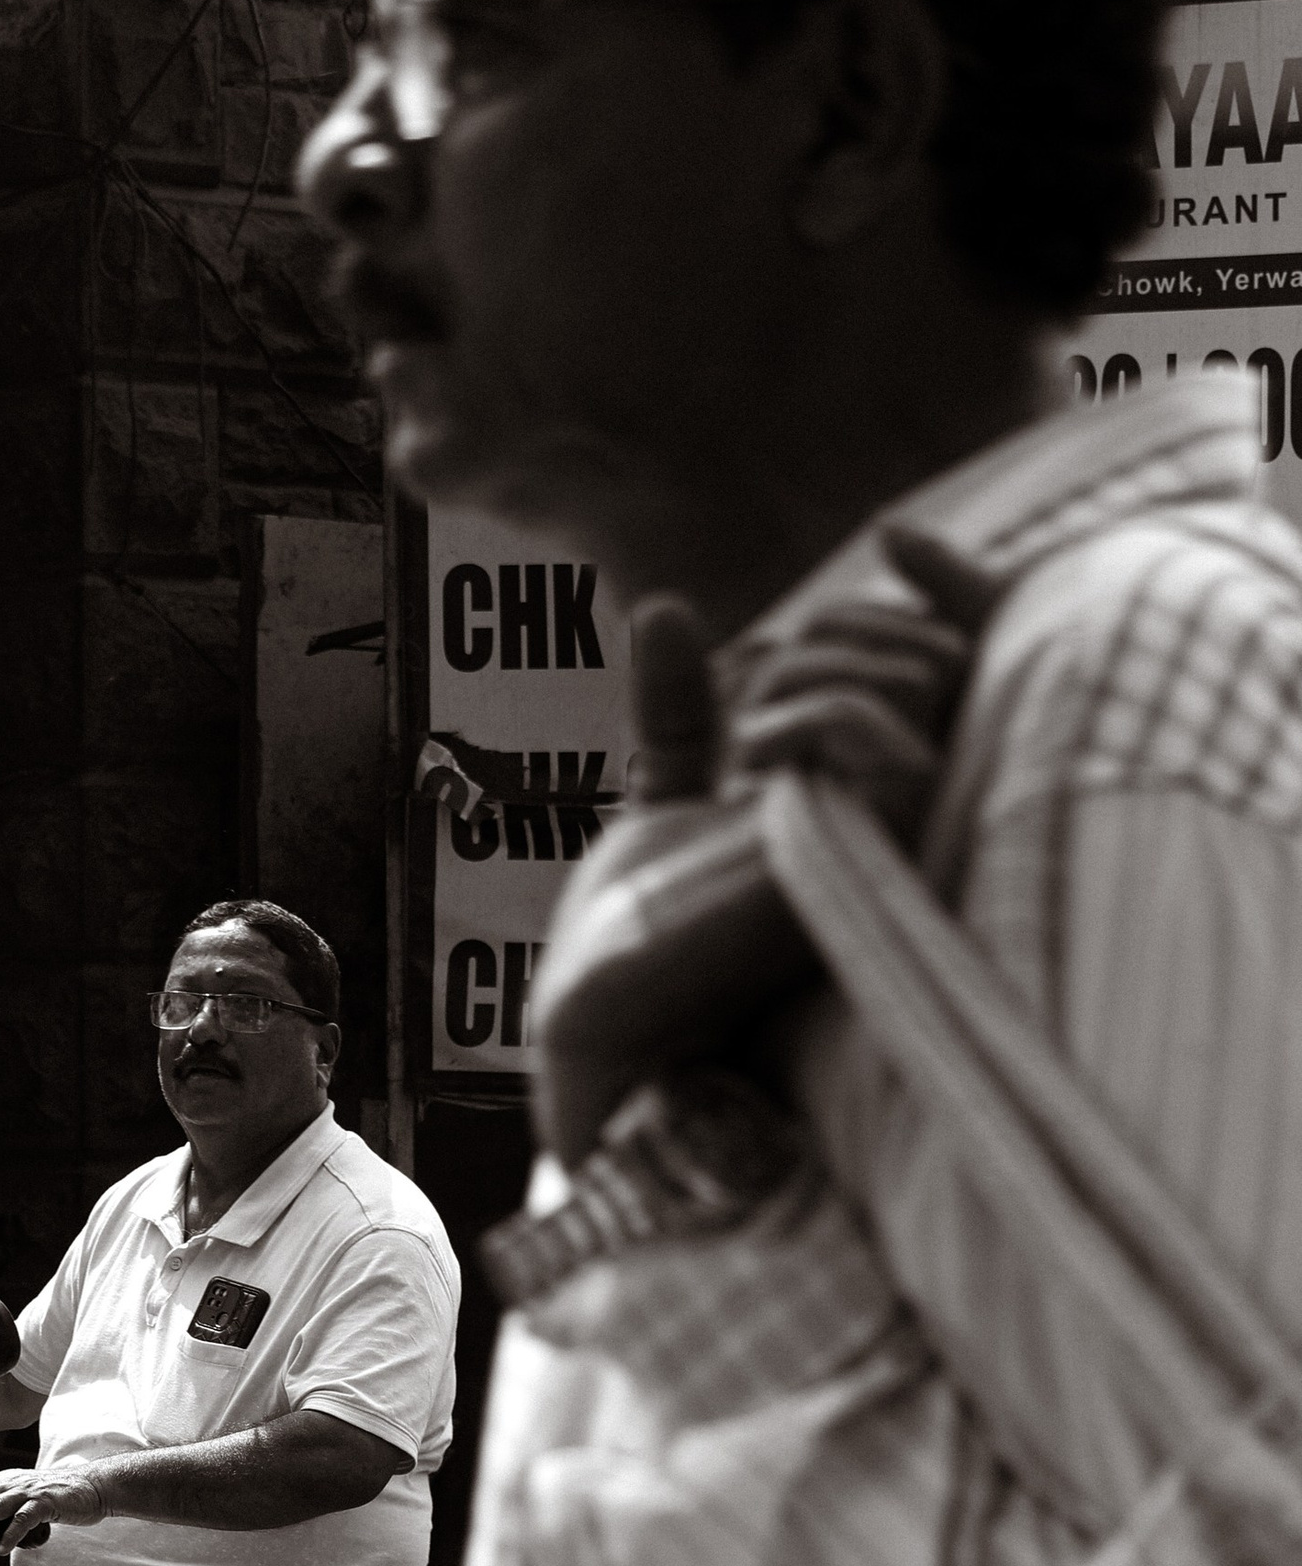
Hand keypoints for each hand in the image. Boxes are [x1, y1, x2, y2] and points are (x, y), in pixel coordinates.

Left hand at [0, 1462, 112, 1557]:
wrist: (91, 1487)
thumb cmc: (59, 1494)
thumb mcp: (26, 1493)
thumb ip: (6, 1504)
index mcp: (6, 1480)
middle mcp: (14, 1483)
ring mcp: (29, 1492)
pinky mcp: (46, 1503)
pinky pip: (24, 1520)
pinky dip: (11, 1534)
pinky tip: (2, 1548)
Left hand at [528, 526, 1001, 1169]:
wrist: (605, 1025)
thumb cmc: (640, 938)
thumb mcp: (665, 793)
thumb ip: (680, 711)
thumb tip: (667, 607)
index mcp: (881, 803)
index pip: (960, 665)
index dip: (945, 593)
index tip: (897, 540)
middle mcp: (915, 824)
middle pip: (935, 654)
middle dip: (838, 639)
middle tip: (755, 710)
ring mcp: (901, 847)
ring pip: (913, 683)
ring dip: (809, 680)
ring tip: (750, 745)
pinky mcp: (872, 865)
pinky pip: (888, 741)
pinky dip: (814, 718)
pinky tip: (757, 760)